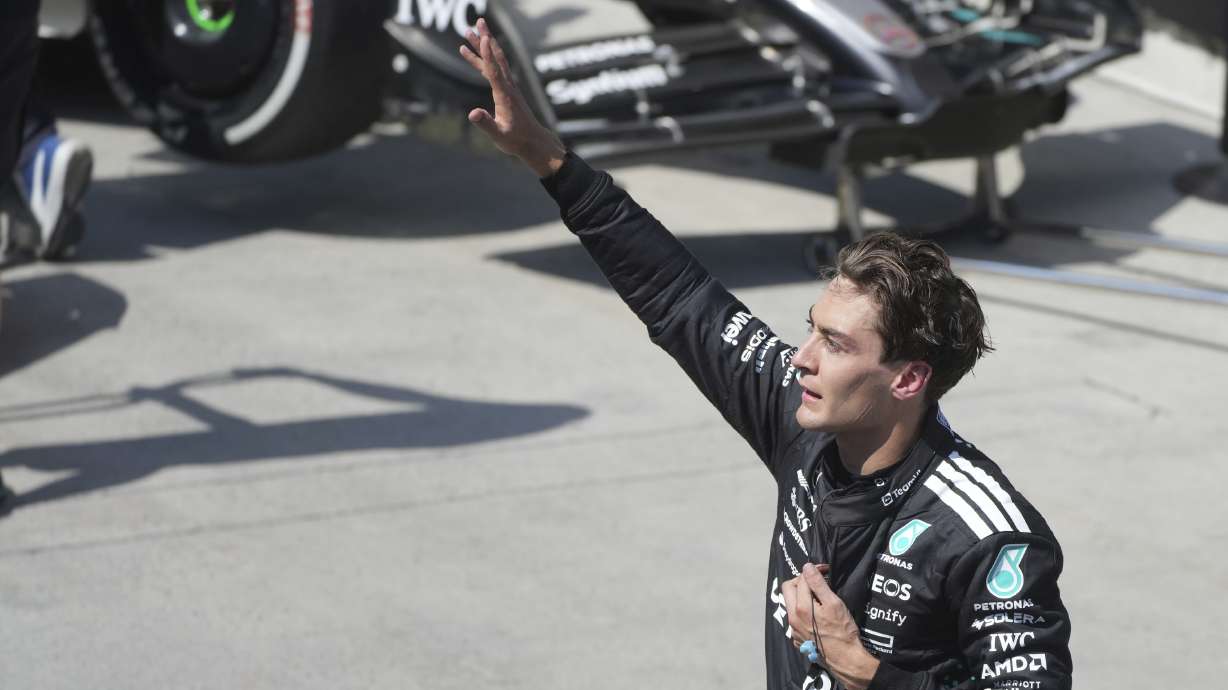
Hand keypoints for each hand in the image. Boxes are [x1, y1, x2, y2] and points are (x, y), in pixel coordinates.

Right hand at [459, 18, 566, 176]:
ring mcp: (508, 86)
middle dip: (486, 39)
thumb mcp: (499, 135)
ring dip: (482, 45)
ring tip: (468, 31)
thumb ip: (486, 124)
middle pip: (496, 57)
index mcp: (505, 96)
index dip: (487, 54)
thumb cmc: (516, 140)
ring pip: (494, 60)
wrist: (533, 142)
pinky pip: (492, 69)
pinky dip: (482, 59)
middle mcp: (508, 86)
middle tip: (477, 22)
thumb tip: (472, 114)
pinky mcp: (506, 89)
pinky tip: (471, 54)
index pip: (494, 71)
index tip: (482, 37)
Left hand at [782, 563, 879, 689]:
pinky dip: (802, 611)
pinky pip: (795, 619)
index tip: (825, 570)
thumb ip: (818, 584)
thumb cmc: (843, 631)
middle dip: (801, 581)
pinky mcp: (797, 638)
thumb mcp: (833, 603)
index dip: (813, 571)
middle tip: (817, 581)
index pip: (801, 579)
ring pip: (790, 604)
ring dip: (800, 596)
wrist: (846, 659)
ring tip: (817, 597)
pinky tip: (816, 614)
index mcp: (800, 607)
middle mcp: (792, 618)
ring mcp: (793, 630)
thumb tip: (807, 567)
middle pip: (788, 589)